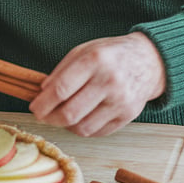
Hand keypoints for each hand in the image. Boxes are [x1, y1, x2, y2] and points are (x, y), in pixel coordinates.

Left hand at [29, 32, 165, 136]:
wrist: (149, 61)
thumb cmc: (111, 54)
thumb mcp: (84, 50)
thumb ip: (62, 70)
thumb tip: (42, 93)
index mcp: (95, 60)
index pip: (62, 89)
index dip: (43, 102)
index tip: (34, 107)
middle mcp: (109, 82)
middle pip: (70, 113)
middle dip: (50, 118)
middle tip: (43, 115)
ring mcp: (120, 102)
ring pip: (82, 128)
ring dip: (66, 125)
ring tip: (62, 115)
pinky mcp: (127, 116)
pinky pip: (97, 132)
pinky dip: (83, 128)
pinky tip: (80, 117)